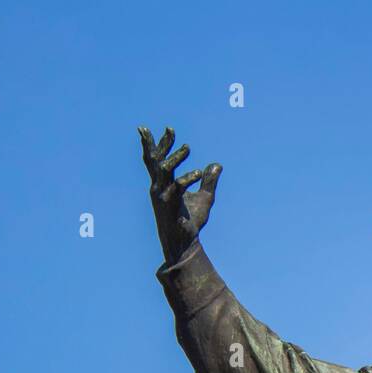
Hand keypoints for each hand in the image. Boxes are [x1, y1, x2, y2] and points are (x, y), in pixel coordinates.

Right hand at [138, 126, 221, 264]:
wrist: (185, 243)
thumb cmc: (191, 222)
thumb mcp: (204, 198)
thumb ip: (209, 181)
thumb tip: (217, 165)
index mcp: (162, 184)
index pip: (156, 160)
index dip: (157, 144)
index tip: (166, 129)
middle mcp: (158, 188)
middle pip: (154, 160)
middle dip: (161, 144)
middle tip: (171, 129)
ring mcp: (162, 197)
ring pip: (163, 170)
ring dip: (175, 157)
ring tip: (188, 148)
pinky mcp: (170, 206)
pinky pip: (176, 187)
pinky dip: (186, 178)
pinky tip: (198, 173)